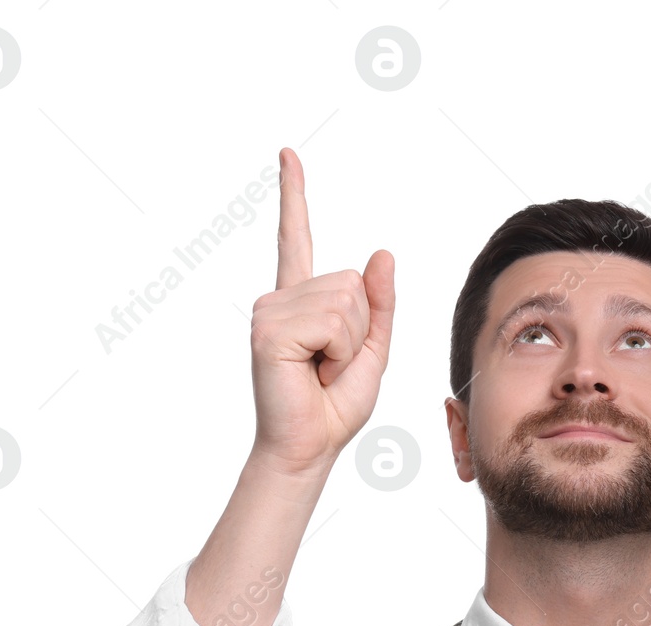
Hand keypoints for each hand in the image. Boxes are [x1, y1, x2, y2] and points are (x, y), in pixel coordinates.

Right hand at [249, 147, 394, 475]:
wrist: (310, 446)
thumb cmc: (335, 405)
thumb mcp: (373, 350)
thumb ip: (379, 304)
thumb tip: (381, 253)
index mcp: (301, 301)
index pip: (297, 239)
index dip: (294, 196)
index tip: (288, 154)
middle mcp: (280, 298)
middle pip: (350, 284)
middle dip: (360, 330)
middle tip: (331, 366)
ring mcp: (270, 311)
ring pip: (345, 301)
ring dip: (348, 345)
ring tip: (321, 370)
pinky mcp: (268, 329)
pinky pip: (332, 321)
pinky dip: (337, 352)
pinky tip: (310, 371)